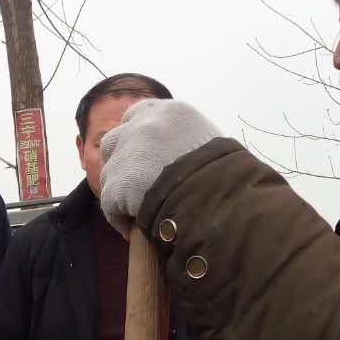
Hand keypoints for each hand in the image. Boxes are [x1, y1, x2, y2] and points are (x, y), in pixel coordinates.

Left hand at [99, 99, 221, 235]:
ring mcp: (129, 154)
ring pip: (109, 173)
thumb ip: (184, 140)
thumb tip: (173, 155)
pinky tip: (132, 227)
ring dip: (120, 189)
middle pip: (115, 141)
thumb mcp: (209, 143)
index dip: (136, 138)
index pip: (137, 115)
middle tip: (136, 184)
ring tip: (137, 209)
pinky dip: (118, 217)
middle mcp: (145, 125)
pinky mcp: (119, 185)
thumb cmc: (229, 177)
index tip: (142, 157)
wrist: (227, 201)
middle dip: (122, 162)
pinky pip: (110, 203)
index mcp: (170, 112)